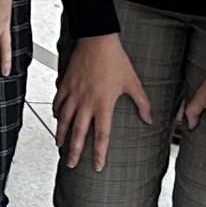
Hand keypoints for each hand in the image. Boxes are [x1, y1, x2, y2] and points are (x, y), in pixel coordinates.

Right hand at [52, 34, 152, 169]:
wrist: (97, 40)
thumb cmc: (115, 60)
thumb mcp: (133, 83)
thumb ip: (142, 103)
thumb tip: (149, 118)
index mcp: (103, 104)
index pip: (101, 135)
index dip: (99, 153)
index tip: (98, 166)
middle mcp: (86, 102)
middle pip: (78, 133)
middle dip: (74, 151)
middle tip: (72, 164)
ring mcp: (73, 94)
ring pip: (64, 120)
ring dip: (61, 135)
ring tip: (59, 145)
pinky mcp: (65, 84)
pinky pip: (58, 103)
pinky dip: (56, 113)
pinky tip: (56, 118)